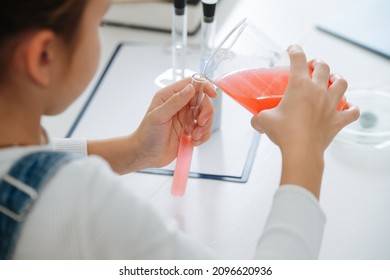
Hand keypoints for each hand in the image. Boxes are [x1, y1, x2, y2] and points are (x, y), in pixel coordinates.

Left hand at [133, 77, 216, 168]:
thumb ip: (174, 102)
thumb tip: (190, 88)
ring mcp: (186, 118)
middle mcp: (180, 105)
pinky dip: (203, 136)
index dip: (204, 87)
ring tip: (194, 137)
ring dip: (204, 127)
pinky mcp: (190, 130)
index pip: (192, 84)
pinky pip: (204, 130)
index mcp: (170, 96)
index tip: (212, 95)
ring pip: (206, 116)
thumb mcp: (159, 116)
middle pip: (203, 101)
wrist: (146, 155)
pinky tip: (193, 141)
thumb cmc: (147, 134)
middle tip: (200, 123)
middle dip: (206, 113)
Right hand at [251, 45, 359, 197]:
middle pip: (323, 67)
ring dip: (337, 79)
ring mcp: (330, 105)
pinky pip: (352, 112)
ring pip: (341, 83)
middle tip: (312, 66)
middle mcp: (318, 90)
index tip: (292, 49)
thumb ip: (258, 118)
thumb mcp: (264, 121)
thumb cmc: (283, 133)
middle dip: (318, 63)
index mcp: (299, 86)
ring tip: (332, 80)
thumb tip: (255, 121)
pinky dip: (351, 109)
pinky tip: (348, 108)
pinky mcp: (338, 120)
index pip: (298, 59)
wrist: (300, 151)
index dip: (295, 50)